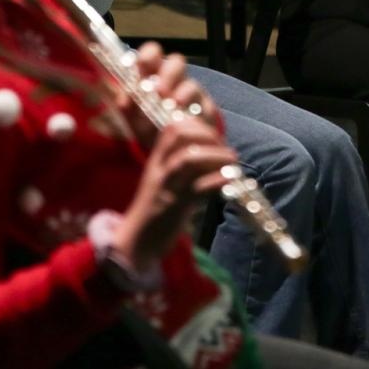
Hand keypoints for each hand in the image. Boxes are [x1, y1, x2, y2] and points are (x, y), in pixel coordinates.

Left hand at [113, 43, 223, 147]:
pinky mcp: (206, 111)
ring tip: (174, 105)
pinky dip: (193, 113)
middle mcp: (175, 79)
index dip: (149, 55)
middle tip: (158, 91)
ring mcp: (193, 93)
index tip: (141, 66)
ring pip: (192, 84)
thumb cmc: (149, 124)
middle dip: (168, 74)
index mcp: (154, 73)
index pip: (153, 53)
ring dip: (182, 94)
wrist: (170, 147)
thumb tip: (124, 102)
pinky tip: (185, 121)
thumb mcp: (133, 116)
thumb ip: (127, 106)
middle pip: (177, 62)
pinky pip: (204, 108)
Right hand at [113, 46, 236, 272]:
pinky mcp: (175, 208)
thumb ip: (184, 165)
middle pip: (180, 135)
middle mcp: (159, 169)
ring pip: (188, 158)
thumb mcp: (166, 181)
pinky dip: (216, 182)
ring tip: (232, 163)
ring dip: (216, 156)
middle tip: (225, 149)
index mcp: (156, 160)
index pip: (172, 126)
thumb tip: (214, 152)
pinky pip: (197, 189)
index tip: (214, 135)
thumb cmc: (156, 211)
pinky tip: (228, 181)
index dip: (197, 124)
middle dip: (208, 135)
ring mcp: (166, 187)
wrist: (135, 244)